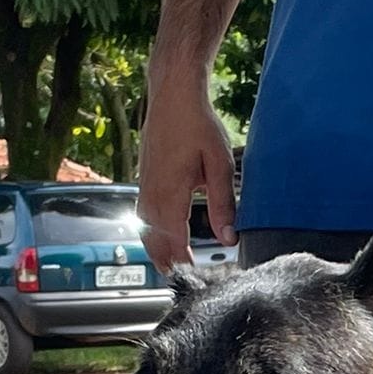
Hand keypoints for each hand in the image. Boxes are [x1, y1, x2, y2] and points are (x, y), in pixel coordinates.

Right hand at [137, 82, 237, 273]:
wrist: (173, 93)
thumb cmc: (197, 123)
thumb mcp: (219, 164)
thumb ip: (223, 204)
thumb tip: (229, 237)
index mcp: (170, 192)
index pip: (175, 240)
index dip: (184, 262)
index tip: (195, 277)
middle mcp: (152, 192)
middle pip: (155, 240)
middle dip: (168, 262)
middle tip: (181, 281)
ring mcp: (145, 184)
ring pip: (146, 229)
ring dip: (156, 249)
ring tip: (169, 266)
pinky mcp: (145, 177)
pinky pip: (143, 214)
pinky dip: (151, 231)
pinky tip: (159, 237)